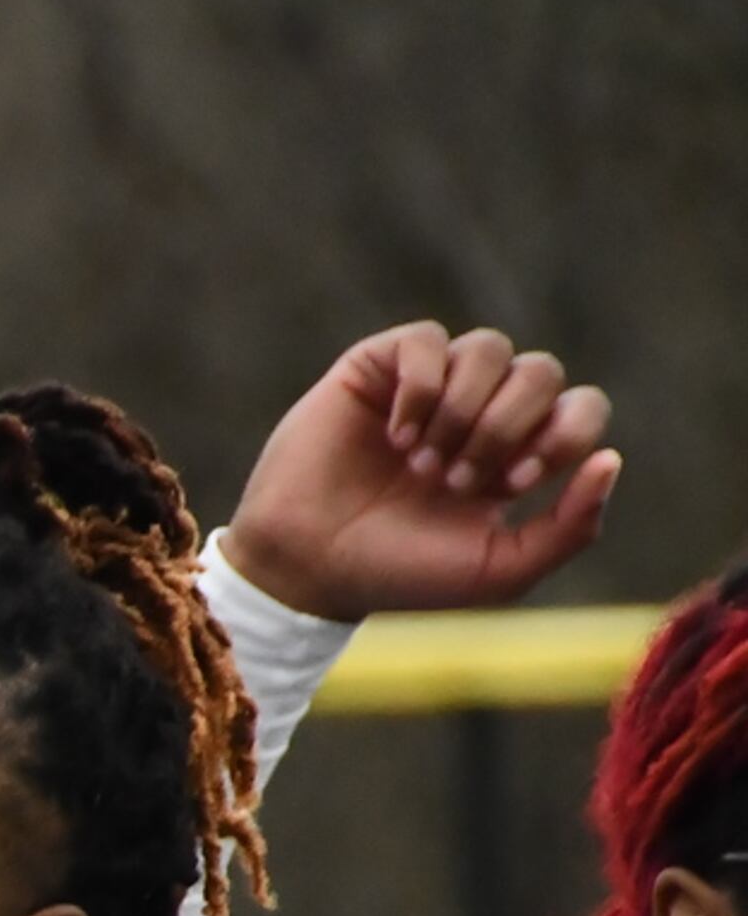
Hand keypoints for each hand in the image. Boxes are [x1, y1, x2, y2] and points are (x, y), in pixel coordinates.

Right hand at [223, 321, 620, 619]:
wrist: (308, 569)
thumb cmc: (399, 575)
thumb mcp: (501, 570)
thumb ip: (571, 528)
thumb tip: (608, 458)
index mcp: (516, 455)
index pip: (580, 408)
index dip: (560, 434)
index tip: (510, 483)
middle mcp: (478, 413)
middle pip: (541, 371)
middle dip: (506, 426)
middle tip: (455, 479)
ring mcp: (428, 387)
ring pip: (489, 347)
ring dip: (465, 406)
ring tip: (421, 459)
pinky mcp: (376, 369)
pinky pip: (425, 341)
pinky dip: (420, 387)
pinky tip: (395, 433)